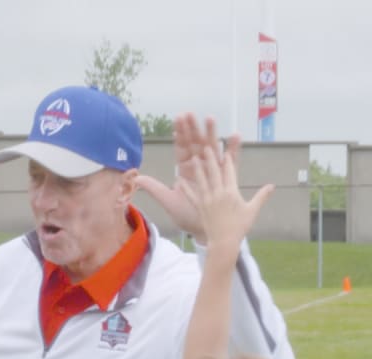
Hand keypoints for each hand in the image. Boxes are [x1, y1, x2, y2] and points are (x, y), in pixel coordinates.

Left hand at [135, 114, 237, 240]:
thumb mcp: (169, 201)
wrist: (203, 231)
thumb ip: (155, 188)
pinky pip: (231, 161)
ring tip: (210, 118)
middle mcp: (199, 167)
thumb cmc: (187, 216)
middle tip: (190, 113)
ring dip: (212, 133)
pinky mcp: (226, 177)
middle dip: (193, 129)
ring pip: (212, 147)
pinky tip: (234, 136)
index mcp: (185, 170)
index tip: (177, 120)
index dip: (180, 135)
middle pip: (196, 144)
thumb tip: (137, 178)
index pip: (182, 149)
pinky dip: (233, 149)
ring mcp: (213, 170)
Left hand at [176, 145, 272, 261]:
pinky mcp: (200, 207)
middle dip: (210, 158)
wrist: (224, 242)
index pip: (229, 172)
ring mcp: (207, 200)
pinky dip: (185, 188)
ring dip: (198, 168)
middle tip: (206, 146)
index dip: (227, 160)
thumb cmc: (239, 227)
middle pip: (214, 172)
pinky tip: (178, 180)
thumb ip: (261, 196)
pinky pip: (191, 196)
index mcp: (231, 193)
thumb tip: (272, 186)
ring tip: (194, 158)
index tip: (225, 150)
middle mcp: (218, 194)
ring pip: (202, 181)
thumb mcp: (252, 211)